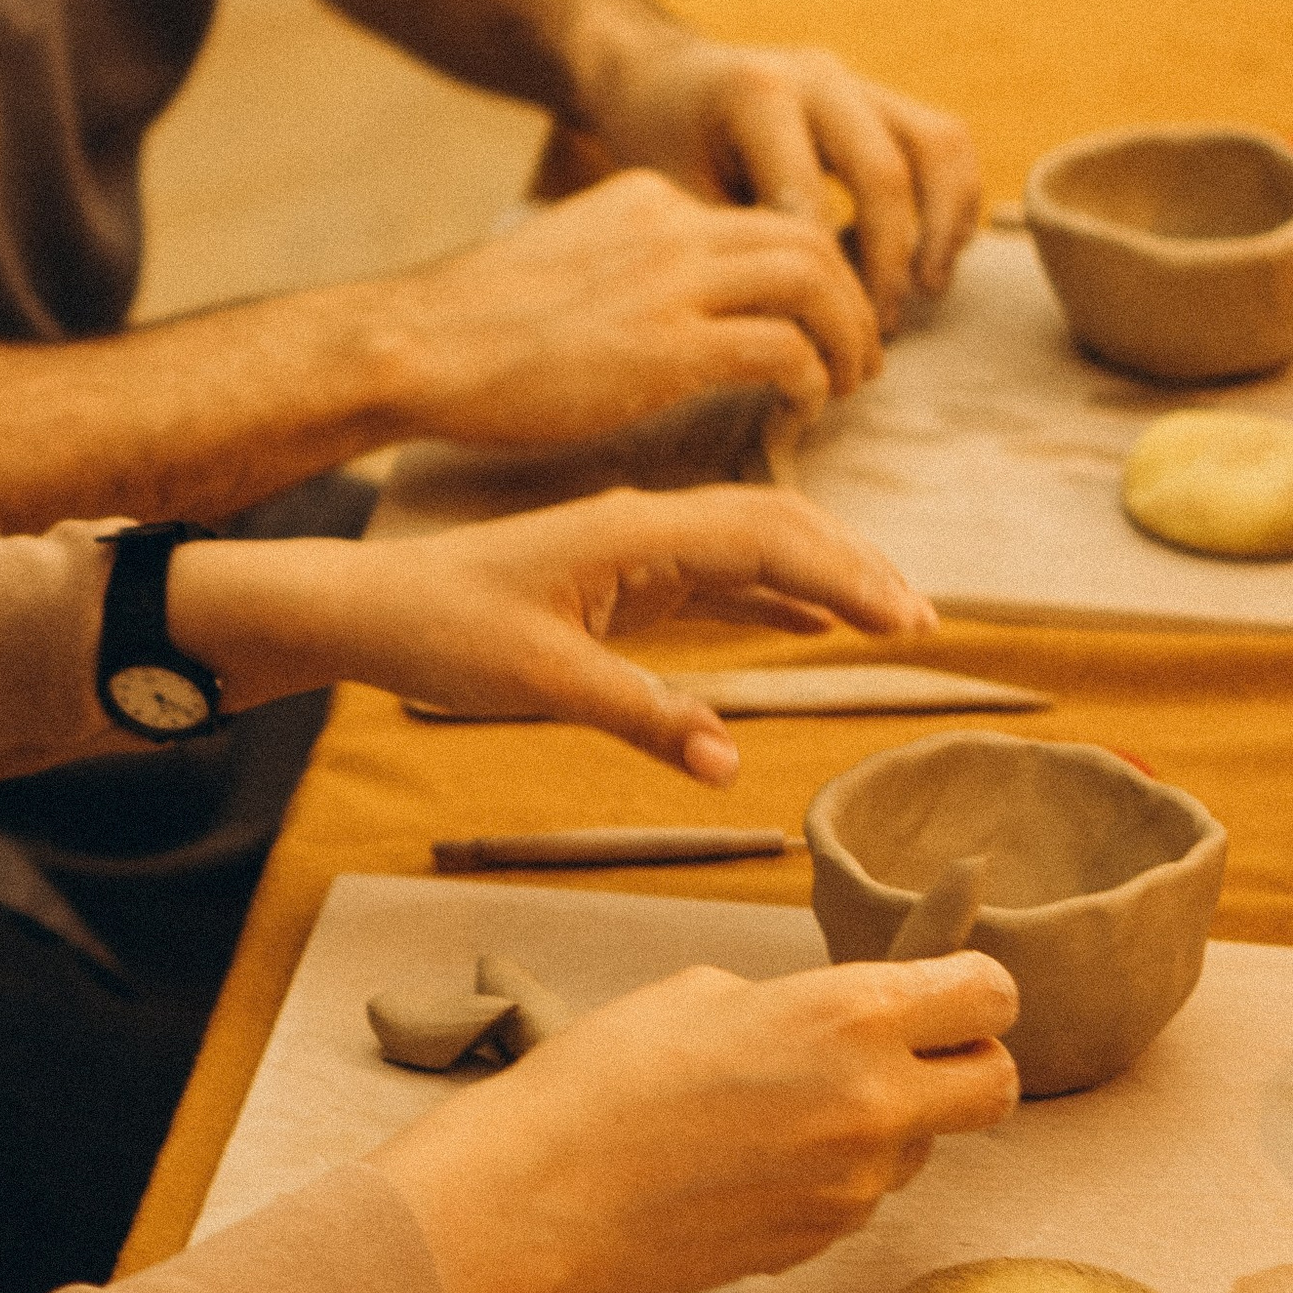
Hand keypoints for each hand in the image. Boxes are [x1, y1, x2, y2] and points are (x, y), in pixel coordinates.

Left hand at [318, 482, 933, 784]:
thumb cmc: (441, 632)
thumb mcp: (537, 682)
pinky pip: (718, 579)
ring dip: (824, 578)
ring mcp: (635, 550)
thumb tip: (730, 766)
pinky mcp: (621, 579)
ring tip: (894, 623)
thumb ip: (639, 717)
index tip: (907, 621)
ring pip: (753, 548)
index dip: (845, 575)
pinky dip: (775, 598)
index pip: (766, 537)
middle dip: (855, 567)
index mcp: (632, 532)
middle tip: (923, 625)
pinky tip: (816, 627)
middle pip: (776, 526)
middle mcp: (643, 526)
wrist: (369, 607)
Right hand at [376, 167, 880, 451]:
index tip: (815, 320)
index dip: (809, 270)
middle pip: (811, 236)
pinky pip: (784, 348)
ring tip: (846, 382)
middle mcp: (671, 224)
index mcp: (648, 197)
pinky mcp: (667, 346)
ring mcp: (671, 281)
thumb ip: (629, 264)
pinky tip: (799, 407)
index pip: (765, 215)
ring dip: (848, 336)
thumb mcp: (568, 259)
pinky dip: (810, 377)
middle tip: (858, 354)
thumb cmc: (480, 326)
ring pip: (815, 280)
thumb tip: (671, 309)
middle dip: (852, 296)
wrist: (421, 345)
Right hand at [377, 950, 1020, 1292]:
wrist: (548, 1190)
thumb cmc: (609, 1073)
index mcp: (848, 1016)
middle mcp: (875, 1104)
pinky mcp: (823, 1242)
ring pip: (920, 1147)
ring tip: (782, 1108)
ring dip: (884, 1123)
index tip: (945, 987)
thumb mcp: (707, 993)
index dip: (973, 987)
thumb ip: (800, 1008)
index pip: (989, 995)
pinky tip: (750, 1160)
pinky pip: (858, 1194)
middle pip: (997, 1085)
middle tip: (907, 1053)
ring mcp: (855, 1186)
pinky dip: (829, 1173)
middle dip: (968, 1064)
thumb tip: (836, 1032)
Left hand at [572, 28, 984, 329]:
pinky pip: (944, 141)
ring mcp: (855, 80)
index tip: (820, 334)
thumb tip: (786, 326)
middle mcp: (816, 76)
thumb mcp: (673, 193)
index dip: (822, 276)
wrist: (660, 77)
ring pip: (936, 145)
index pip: (811, 199)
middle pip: (883, 173)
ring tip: (924, 291)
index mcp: (756, 94)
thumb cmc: (660, 146)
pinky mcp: (880, 95)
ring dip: (940, 226)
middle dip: (887, 261)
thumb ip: (729, 245)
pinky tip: (935, 256)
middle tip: (875, 327)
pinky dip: (955, 199)